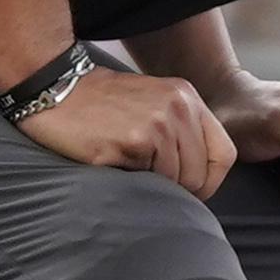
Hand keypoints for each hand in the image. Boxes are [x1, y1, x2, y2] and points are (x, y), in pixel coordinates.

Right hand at [16, 64, 234, 196]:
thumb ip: (180, 128)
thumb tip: (198, 176)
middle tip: (154, 188)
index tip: (193, 192)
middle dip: (180, 190)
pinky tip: (112, 160)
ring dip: (152, 183)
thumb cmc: (100, 102)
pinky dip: (130, 179)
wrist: (55, 87)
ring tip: (127, 166)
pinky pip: (146, 179)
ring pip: (174, 180)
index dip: (211, 180)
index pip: (224, 153)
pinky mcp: (133, 140)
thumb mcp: (152, 101)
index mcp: (188, 98)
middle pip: (200, 173)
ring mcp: (158, 124)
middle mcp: (179, 108)